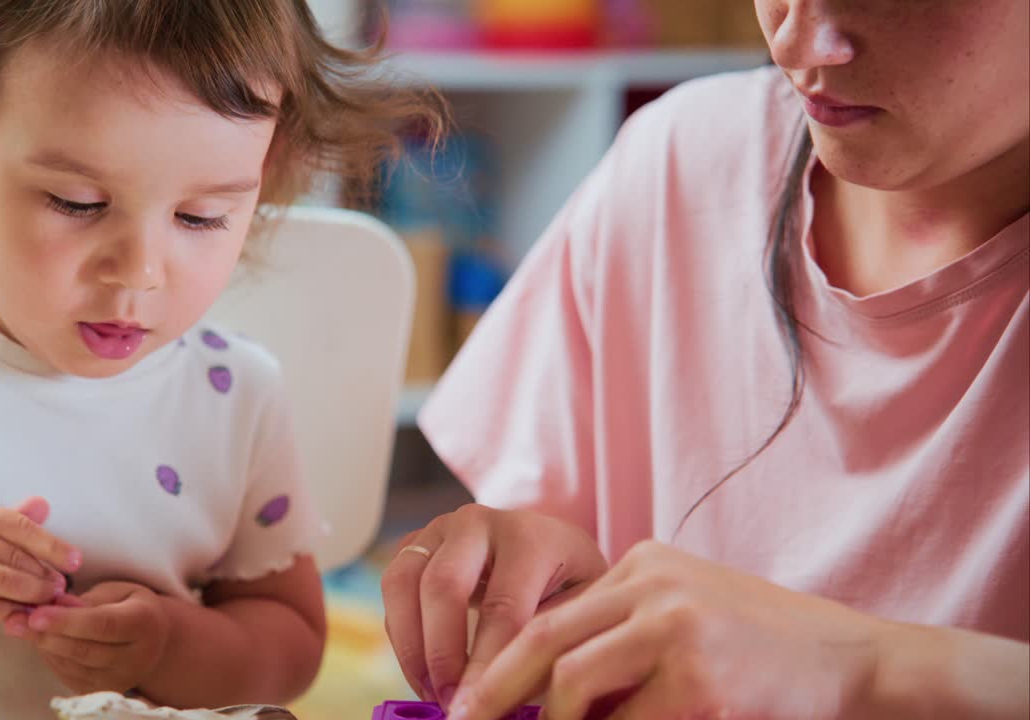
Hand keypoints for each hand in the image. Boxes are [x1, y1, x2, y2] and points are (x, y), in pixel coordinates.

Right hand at [0, 497, 82, 635]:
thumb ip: (1, 520)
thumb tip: (43, 504)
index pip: (17, 526)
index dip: (52, 544)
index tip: (75, 559)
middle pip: (14, 555)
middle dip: (46, 573)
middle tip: (63, 585)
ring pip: (5, 582)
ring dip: (35, 594)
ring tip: (50, 600)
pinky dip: (12, 612)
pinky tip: (24, 615)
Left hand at [6, 580, 171, 693]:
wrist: (154, 641)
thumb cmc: (131, 606)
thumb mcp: (118, 590)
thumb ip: (87, 598)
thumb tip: (53, 603)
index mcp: (146, 623)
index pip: (102, 625)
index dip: (67, 621)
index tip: (36, 614)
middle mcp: (137, 657)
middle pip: (84, 649)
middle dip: (46, 634)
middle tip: (14, 619)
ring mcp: (120, 679)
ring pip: (73, 664)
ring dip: (42, 645)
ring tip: (19, 625)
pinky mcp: (103, 690)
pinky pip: (68, 674)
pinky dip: (49, 656)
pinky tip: (40, 639)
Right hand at [380, 504, 607, 707]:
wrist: (549, 544)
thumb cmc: (566, 580)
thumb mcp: (580, 607)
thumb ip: (547, 645)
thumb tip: (512, 699)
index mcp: (527, 536)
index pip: (502, 605)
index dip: (485, 663)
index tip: (477, 706)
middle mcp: (477, 523)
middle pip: (443, 585)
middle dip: (441, 653)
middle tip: (450, 702)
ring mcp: (439, 529)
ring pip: (403, 582)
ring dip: (411, 647)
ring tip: (431, 693)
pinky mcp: (414, 544)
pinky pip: (392, 591)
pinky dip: (402, 639)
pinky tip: (423, 675)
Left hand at [449, 540, 884, 719]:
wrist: (854, 661)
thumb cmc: (762, 646)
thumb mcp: (683, 612)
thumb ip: (618, 634)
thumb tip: (544, 691)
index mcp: (643, 565)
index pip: (549, 616)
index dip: (500, 666)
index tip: (466, 705)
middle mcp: (654, 587)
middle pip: (544, 642)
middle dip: (496, 693)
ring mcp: (678, 631)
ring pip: (575, 684)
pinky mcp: (702, 683)